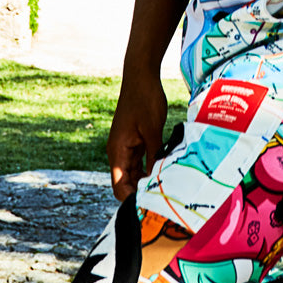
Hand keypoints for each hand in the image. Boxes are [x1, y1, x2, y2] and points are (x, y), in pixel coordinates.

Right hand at [107, 71, 167, 200]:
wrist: (141, 76)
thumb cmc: (145, 100)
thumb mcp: (152, 130)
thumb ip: (154, 155)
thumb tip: (159, 178)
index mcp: (117, 151)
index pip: (119, 186)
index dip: (131, 199)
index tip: (149, 206)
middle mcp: (119, 151)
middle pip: (126, 182)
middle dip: (141, 192)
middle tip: (162, 201)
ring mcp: (126, 145)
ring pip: (134, 171)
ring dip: (146, 180)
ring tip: (165, 189)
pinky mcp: (135, 139)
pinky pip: (140, 159)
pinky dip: (149, 167)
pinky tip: (164, 171)